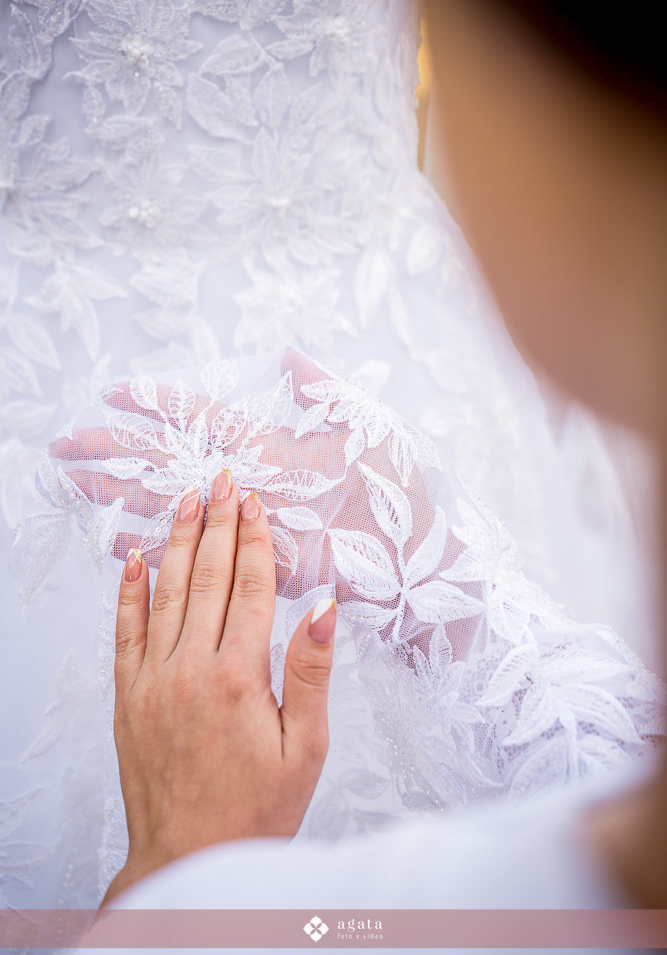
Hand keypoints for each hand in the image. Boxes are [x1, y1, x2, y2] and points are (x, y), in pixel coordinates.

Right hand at [50, 350, 434, 584]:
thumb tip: (286, 352)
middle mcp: (247, 481)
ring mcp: (246, 522)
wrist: (418, 557)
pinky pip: (195, 554)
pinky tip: (120, 546)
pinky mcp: (254, 561)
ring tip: (74, 482)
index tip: (114, 392)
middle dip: (116, 449)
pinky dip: (157, 550)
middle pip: (168, 459)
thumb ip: (319, 387)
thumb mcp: (361, 422)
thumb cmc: (396, 488)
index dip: (156, 404)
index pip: (199, 418)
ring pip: (170, 504)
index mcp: (269, 445)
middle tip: (67, 443)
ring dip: (120, 493)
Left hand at [102, 471, 335, 904]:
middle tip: (223, 480)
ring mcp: (151, 681)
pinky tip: (134, 558)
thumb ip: (311, 673)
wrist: (189, 862)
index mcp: (239, 677)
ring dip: (176, 541)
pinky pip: (125, 631)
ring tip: (187, 500)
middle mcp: (189, 669)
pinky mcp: (127, 698)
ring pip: (165, 593)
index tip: (255, 501)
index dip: (254, 539)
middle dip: (217, 523)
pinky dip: (128, 591)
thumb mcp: (306, 748)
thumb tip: (322, 608)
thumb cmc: (256, 810)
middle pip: (206, 577)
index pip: (249, 587)